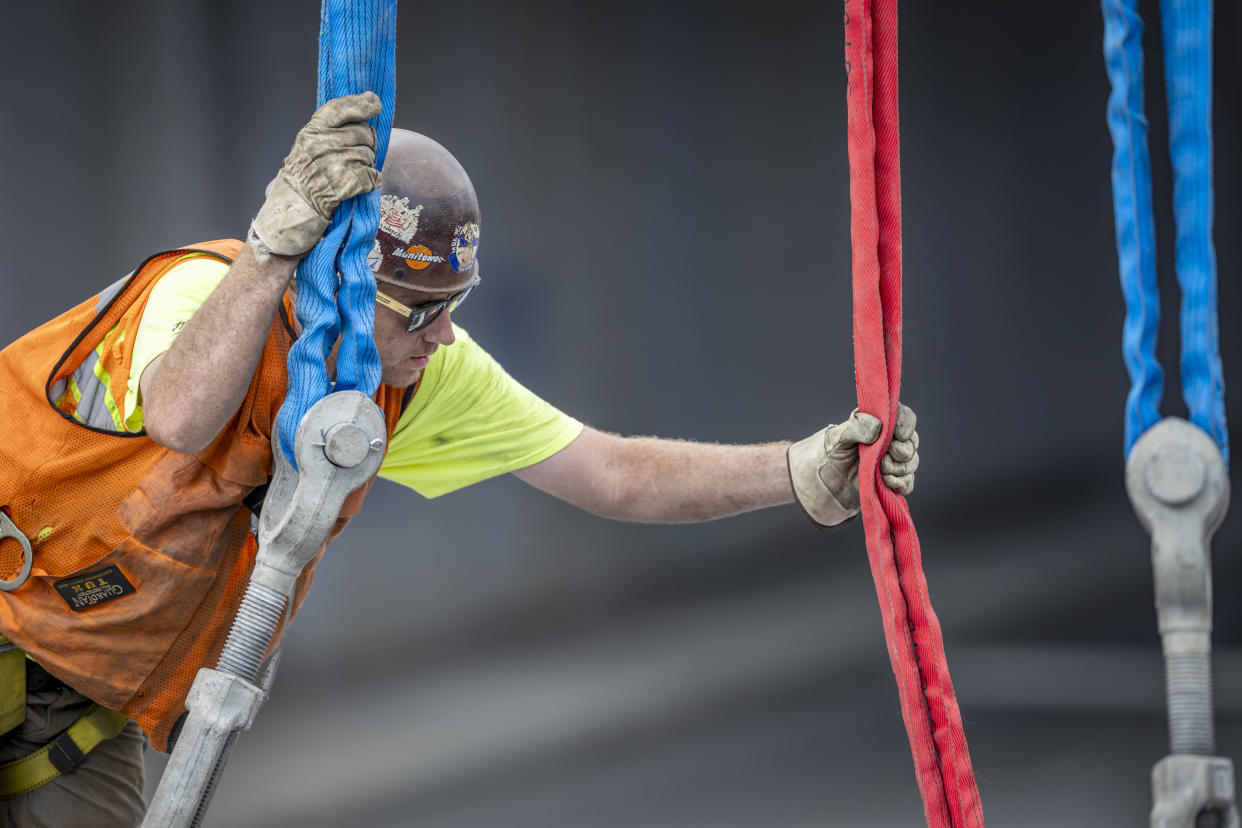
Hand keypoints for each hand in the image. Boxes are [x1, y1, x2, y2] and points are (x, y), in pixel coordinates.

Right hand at [250, 92, 382, 257]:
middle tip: (357, 157)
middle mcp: (321, 143)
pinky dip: (371, 182)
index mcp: (311, 131)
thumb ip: (329, 132)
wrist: (292, 212)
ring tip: (351, 175)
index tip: (375, 104)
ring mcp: (334, 163)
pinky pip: (373, 176)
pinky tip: (359, 186)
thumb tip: (366, 116)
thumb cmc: (302, 180)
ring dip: (368, 166)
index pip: (340, 108)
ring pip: (370, 155)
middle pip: (363, 132)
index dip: (361, 104)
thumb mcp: (307, 147)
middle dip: (367, 144)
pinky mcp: (346, 184)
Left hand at [787, 403, 918, 529]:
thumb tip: (878, 427)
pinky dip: (900, 483)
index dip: (907, 424)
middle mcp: (889, 442)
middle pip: (911, 442)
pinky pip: (907, 483)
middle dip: (902, 451)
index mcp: (879, 424)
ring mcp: (891, 463)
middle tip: (884, 457)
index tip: (899, 435)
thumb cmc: (828, 453)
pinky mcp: (890, 483)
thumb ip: (856, 427)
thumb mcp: (837, 437)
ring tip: (880, 470)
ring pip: (911, 463)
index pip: (904, 417)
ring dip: (899, 468)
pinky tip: (885, 482)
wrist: (819, 482)